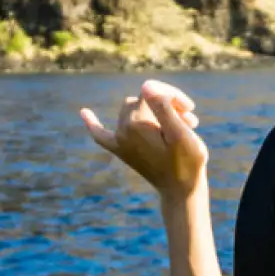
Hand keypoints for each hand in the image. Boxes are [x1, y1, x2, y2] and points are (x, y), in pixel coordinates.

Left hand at [81, 79, 208, 200]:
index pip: (152, 91)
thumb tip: (145, 85)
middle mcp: (122, 131)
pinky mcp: (120, 150)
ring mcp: (119, 141)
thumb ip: (164, 108)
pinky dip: (93, 123)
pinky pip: (100, 134)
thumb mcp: (181, 133)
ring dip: (153, 113)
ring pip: (132, 109)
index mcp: (136, 124)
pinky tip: (83, 112)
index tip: (191, 110)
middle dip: (165, 104)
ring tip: (174, 126)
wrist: (180, 190)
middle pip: (142, 99)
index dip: (173, 96)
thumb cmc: (187, 161)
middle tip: (189, 120)